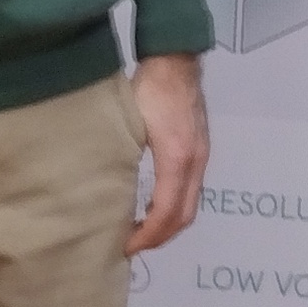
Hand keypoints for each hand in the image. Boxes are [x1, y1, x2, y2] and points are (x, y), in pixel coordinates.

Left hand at [128, 52, 208, 252]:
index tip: (127, 246)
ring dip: (169, 223)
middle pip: (185, 215)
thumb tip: (106, 190)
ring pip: (191, 204)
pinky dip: (175, 206)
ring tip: (142, 230)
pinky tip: (154, 204)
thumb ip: (123, 157)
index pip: (166, 211)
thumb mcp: (130, 124)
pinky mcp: (199, 149)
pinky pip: (191, 189)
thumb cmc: (149, 88)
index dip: (148, 236)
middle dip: (160, 237)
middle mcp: (194, 162)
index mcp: (177, 159)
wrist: (176, 61)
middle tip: (133, 246)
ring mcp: (201, 156)